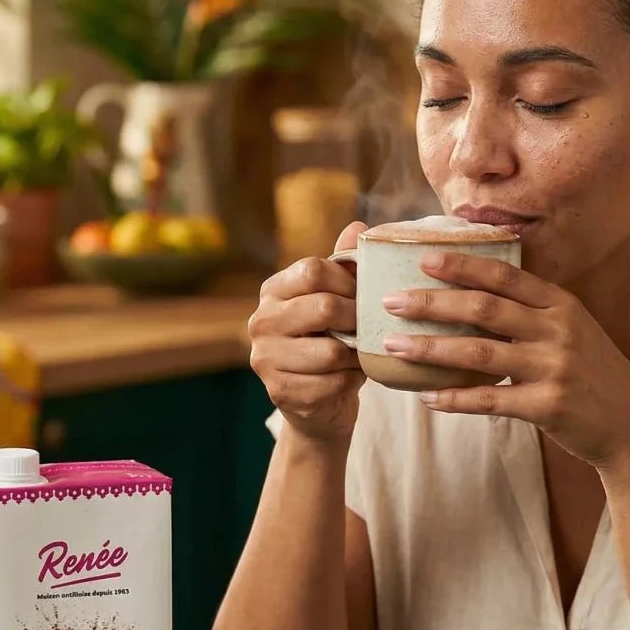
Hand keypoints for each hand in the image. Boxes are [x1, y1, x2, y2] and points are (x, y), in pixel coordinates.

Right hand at [247, 222, 365, 442]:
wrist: (319, 403)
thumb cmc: (332, 342)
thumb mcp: (337, 301)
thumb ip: (344, 266)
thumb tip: (359, 226)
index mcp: (273, 291)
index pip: (312, 270)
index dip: (349, 281)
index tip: (364, 295)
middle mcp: (261, 321)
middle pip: (322, 307)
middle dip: (356, 319)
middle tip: (369, 327)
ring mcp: (265, 358)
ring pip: (329, 351)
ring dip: (355, 355)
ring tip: (359, 354)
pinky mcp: (279, 391)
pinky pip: (331, 382)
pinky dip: (350, 382)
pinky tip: (348, 379)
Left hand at [380, 251, 629, 469]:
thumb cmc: (590, 375)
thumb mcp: (572, 331)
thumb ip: (532, 312)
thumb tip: (473, 294)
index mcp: (561, 305)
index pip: (504, 276)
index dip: (462, 265)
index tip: (423, 260)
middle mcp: (558, 330)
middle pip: (483, 309)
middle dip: (432, 303)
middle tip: (391, 301)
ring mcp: (554, 368)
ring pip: (478, 353)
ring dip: (430, 349)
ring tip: (393, 347)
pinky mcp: (547, 406)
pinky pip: (489, 400)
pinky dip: (455, 399)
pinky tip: (427, 398)